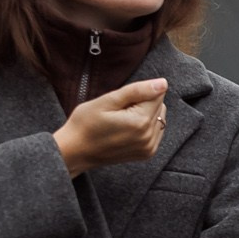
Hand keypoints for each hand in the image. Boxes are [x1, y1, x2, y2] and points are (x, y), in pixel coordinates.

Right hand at [53, 78, 168, 175]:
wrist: (75, 151)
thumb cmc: (85, 124)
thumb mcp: (108, 101)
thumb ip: (137, 90)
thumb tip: (163, 83)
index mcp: (140, 122)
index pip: (157, 94)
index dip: (139, 92)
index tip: (121, 101)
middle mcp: (149, 137)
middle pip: (160, 106)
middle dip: (143, 103)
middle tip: (119, 111)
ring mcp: (148, 148)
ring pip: (159, 118)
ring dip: (145, 114)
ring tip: (121, 121)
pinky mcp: (147, 153)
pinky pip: (155, 131)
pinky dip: (145, 126)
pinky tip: (126, 129)